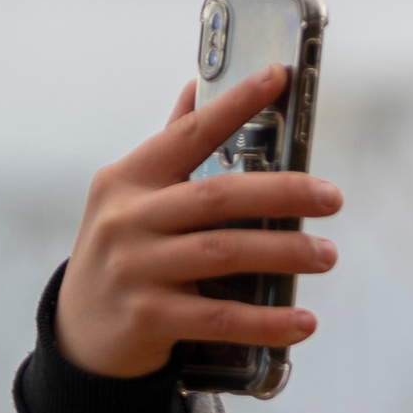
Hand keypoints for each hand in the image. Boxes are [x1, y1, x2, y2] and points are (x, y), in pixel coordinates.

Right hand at [54, 70, 341, 376]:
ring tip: (327, 254)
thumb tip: (195, 86)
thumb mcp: (132, 199)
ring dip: (283, 253)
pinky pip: (218, 317)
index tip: (279, 77)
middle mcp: (127, 219)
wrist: (80, 336)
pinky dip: (266, 320)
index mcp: (128, 180)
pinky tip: (305, 321)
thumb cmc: (123, 255)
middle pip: (216, 196)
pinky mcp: (146, 318)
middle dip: (281, 193)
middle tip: (333, 197)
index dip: (234, 105)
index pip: (188, 133)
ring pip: (222, 253)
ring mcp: (134, 269)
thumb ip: (169, 148)